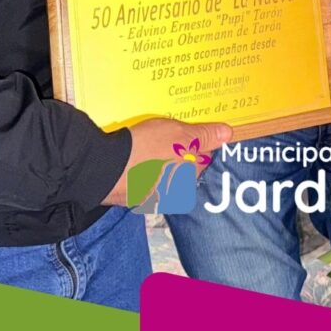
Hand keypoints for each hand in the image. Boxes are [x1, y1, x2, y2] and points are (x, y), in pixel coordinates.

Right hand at [103, 118, 231, 205]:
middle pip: (185, 166)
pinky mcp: (135, 198)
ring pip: (166, 174)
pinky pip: (147, 180)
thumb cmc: (145, 149)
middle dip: (179, 152)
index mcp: (190, 176)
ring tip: (149, 144)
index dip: (196, 140)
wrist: (103, 168)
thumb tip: (228, 133)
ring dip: (161, 161)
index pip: (204, 156)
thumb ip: (205, 134)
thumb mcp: (179, 133)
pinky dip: (145, 170)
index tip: (185, 131)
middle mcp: (176, 193)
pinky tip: (137, 158)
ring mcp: (154, 197)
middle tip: (165, 136)